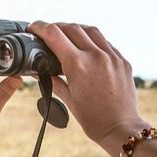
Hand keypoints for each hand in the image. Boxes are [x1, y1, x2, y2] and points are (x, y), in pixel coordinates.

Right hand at [28, 21, 148, 156]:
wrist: (121, 128)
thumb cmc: (93, 119)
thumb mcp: (68, 99)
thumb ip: (53, 80)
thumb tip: (40, 70)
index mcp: (78, 65)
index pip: (55, 34)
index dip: (40, 27)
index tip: (33, 27)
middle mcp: (96, 56)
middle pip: (72, 28)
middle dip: (57, 27)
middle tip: (49, 32)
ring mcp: (112, 57)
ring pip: (91, 30)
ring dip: (77, 29)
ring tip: (68, 36)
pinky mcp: (123, 61)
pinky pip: (106, 43)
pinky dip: (94, 41)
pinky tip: (88, 48)